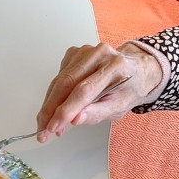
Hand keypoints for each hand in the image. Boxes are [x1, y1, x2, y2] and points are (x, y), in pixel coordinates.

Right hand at [36, 42, 161, 141]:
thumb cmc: (127, 90)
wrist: (135, 72)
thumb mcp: (118, 108)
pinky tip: (57, 105)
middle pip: (68, 82)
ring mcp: (87, 51)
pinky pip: (59, 75)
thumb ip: (96, 114)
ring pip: (60, 79)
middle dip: (51, 108)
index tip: (54, 126)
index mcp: (116, 67)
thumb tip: (74, 119)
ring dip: (50, 103)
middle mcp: (100, 54)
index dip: (66, 110)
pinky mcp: (76, 53)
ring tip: (48, 122)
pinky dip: (54, 92)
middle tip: (43, 128)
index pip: (85, 90)